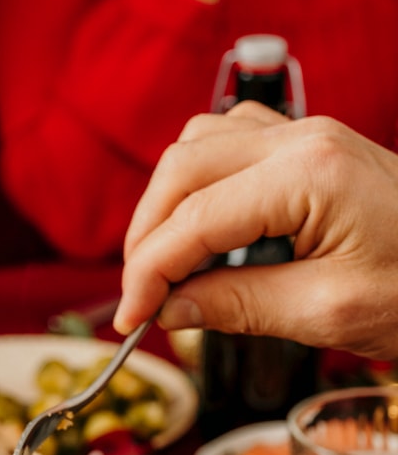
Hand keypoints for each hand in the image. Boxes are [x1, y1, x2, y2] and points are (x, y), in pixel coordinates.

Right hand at [115, 104, 397, 360]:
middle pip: (181, 170)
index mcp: (309, 175)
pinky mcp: (306, 146)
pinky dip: (195, 187)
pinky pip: (225, 145)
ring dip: (165, 207)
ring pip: (195, 147)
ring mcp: (304, 134)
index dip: (147, 273)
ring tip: (162, 266)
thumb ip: (235, 306)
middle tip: (139, 297)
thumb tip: (167, 310)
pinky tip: (197, 230)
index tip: (130, 320)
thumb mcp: (325, 313)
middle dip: (146, 237)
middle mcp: (302, 138)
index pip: (194, 219)